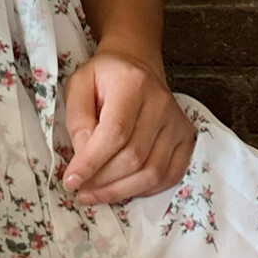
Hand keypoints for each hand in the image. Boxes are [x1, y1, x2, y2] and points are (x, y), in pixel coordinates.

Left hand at [58, 48, 195, 206]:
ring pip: (152, 172)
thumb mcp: (79, 85)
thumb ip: (77, 119)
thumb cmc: (105, 76)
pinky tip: (122, 188)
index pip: (114, 133)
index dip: (92, 162)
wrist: (137, 64)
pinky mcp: (186, 137)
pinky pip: (169, 176)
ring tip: (95, 193)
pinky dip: (144, 190)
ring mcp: (177, 122)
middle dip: (102, 180)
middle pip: (133, 157)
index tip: (71, 180)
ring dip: (119, 190)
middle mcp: (161, 104)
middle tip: (80, 189)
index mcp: (132, 84)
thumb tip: (83, 155)